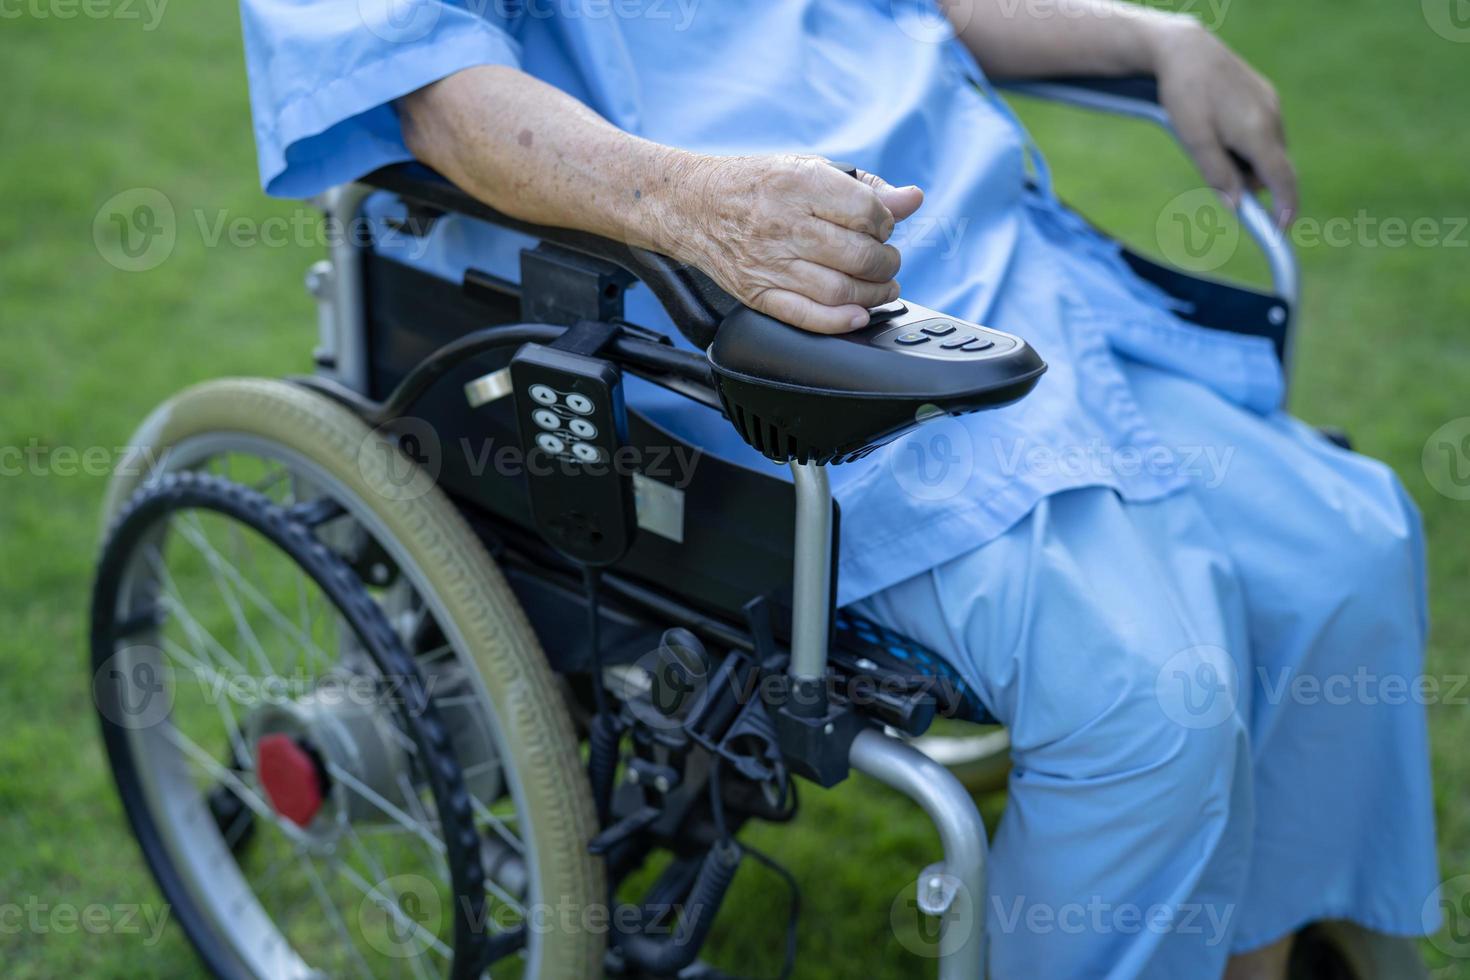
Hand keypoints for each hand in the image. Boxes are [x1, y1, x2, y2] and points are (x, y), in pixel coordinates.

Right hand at [661, 154, 923, 333]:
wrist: (691, 206)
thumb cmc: (755, 186)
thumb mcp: (807, 170)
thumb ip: (864, 187)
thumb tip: (912, 199)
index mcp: (798, 184)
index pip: (867, 213)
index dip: (887, 223)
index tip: (883, 226)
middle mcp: (783, 224)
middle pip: (859, 256)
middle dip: (886, 262)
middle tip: (886, 260)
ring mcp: (769, 263)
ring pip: (840, 291)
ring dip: (873, 294)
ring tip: (880, 287)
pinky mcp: (757, 294)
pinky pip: (807, 316)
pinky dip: (841, 321)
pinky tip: (858, 314)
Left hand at [1148, 17, 1297, 225]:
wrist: (1186, 48)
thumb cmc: (1185, 94)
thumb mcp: (1194, 140)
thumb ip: (1217, 175)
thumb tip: (1237, 207)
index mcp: (1257, 132)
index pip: (1282, 179)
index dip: (1285, 206)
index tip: (1282, 230)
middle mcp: (1272, 118)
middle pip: (1273, 167)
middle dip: (1252, 182)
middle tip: (1217, 174)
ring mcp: (1271, 104)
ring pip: (1267, 150)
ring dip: (1247, 162)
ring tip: (1211, 143)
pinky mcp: (1264, 95)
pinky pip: (1263, 132)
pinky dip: (1247, 144)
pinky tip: (1219, 128)